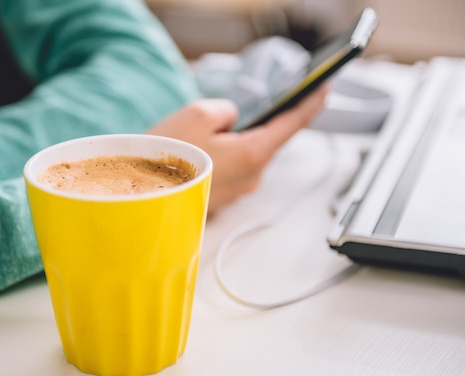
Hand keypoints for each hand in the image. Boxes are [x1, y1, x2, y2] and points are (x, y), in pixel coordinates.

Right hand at [147, 84, 328, 214]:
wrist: (140, 196)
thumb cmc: (167, 157)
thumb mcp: (199, 113)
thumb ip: (227, 110)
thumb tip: (233, 119)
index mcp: (253, 154)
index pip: (293, 124)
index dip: (310, 103)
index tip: (323, 89)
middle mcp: (251, 177)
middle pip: (266, 141)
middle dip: (256, 124)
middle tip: (233, 114)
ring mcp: (236, 191)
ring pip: (246, 156)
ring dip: (233, 142)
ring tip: (203, 136)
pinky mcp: (220, 198)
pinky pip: (230, 170)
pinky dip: (221, 158)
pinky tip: (198, 153)